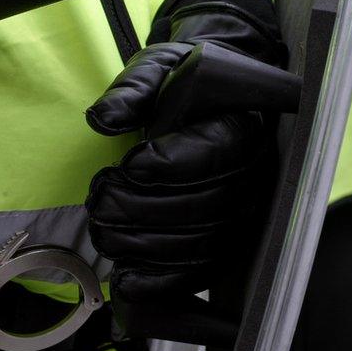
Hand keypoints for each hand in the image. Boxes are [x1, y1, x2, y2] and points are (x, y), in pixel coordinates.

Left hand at [86, 0, 291, 301]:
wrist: (208, 99)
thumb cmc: (183, 82)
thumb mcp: (159, 69)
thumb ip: (134, 88)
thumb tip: (104, 119)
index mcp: (242, 126)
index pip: (215, 154)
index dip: (170, 165)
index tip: (128, 164)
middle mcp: (253, 173)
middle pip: (204, 204)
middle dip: (142, 208)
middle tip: (98, 196)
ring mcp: (243, 211)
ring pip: (199, 241)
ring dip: (143, 242)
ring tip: (102, 226)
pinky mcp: (226, 239)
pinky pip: (200, 270)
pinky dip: (162, 281)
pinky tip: (126, 278)